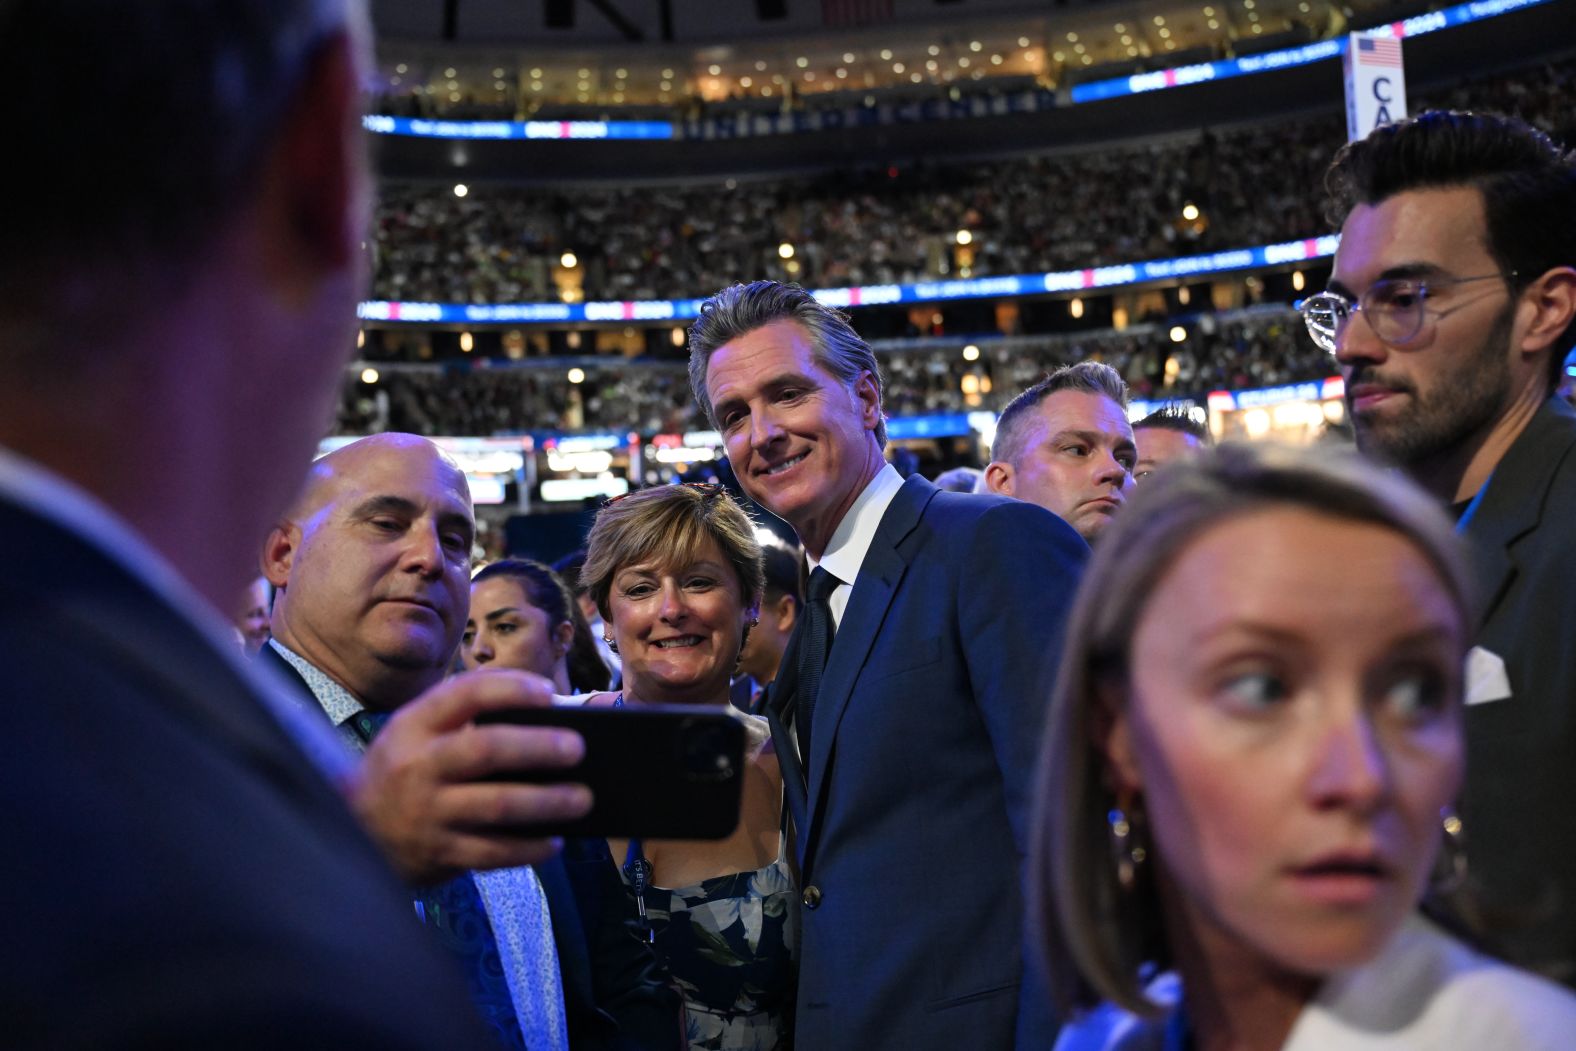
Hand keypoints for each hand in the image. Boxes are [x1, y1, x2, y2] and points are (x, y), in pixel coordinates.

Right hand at [349, 669, 591, 884]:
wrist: (352, 829)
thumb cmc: (406, 768)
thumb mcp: (417, 732)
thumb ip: (464, 716)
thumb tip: (548, 712)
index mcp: (414, 725)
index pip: (464, 694)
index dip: (509, 689)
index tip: (548, 692)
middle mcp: (418, 766)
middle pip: (486, 750)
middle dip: (537, 747)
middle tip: (578, 748)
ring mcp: (426, 812)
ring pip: (496, 806)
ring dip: (546, 802)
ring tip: (582, 798)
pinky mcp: (437, 853)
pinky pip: (492, 852)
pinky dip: (528, 848)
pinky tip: (554, 841)